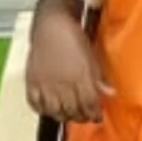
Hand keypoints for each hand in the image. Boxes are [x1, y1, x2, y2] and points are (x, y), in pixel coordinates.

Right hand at [27, 9, 106, 123]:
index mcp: (80, 76)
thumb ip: (99, 77)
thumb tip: (110, 93)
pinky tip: (49, 109)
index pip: (89, 104)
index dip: (94, 113)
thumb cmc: (74, 37)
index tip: (97, 116)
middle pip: (72, 110)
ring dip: (63, 116)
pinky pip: (35, 103)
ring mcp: (45, 84)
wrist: (51, 23)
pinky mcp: (32, 81)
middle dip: (81, 117)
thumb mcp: (92, 56)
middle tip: (85, 117)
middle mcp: (63, 83)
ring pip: (55, 111)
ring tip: (69, 115)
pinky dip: (42, 110)